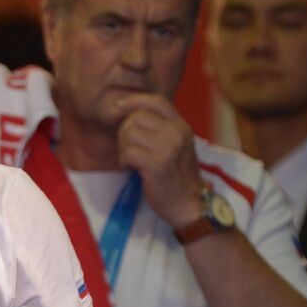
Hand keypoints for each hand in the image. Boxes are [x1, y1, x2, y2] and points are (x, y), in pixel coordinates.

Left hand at [113, 94, 200, 228]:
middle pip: (137, 118)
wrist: (188, 205)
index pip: (156, 102)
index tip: (118, 107)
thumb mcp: (177, 145)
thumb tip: (131, 113)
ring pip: (129, 134)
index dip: (134, 101)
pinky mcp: (158, 166)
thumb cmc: (177, 176)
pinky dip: (124, 160)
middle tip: (128, 148)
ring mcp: (169, 149)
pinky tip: (131, 168)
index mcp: (182, 127)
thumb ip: (161, 128)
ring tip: (131, 160)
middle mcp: (177, 134)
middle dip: (125, 132)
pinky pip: (129, 152)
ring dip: (123, 148)